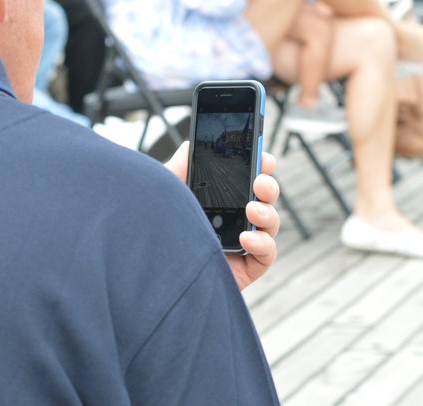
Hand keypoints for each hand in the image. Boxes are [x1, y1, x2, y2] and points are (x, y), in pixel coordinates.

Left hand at [164, 142, 281, 290]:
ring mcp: (242, 246)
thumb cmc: (159, 236)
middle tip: (260, 181)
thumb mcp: (166, 197)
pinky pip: (267, 254)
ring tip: (252, 208)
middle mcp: (233, 222)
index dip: (261, 168)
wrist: (152, 278)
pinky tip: (247, 237)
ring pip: (271, 224)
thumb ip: (178, 169)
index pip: (246, 182)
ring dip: (268, 212)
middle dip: (269, 186)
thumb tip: (190, 145)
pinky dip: (263, 243)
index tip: (265, 157)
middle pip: (264, 200)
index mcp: (219, 203)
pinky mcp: (246, 269)